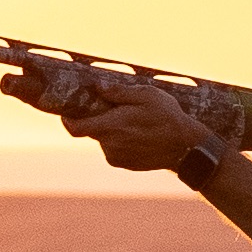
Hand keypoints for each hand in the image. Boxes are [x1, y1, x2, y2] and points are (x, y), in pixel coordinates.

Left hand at [6, 68, 215, 172]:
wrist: (187, 149)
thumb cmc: (167, 117)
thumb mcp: (146, 95)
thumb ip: (119, 92)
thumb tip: (97, 87)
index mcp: (112, 126)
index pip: (74, 128)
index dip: (65, 120)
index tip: (64, 110)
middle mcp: (110, 145)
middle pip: (90, 130)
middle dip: (95, 119)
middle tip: (109, 109)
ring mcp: (117, 157)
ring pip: (103, 139)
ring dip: (109, 130)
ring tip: (133, 122)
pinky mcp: (125, 164)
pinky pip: (114, 149)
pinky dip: (120, 141)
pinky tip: (139, 135)